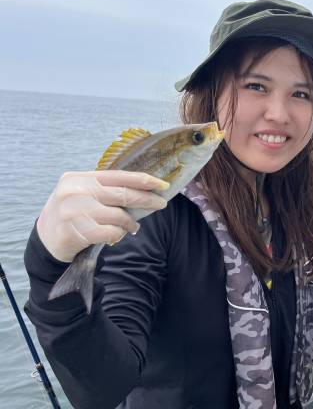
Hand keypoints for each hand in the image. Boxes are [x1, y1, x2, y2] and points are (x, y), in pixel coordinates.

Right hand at [37, 170, 168, 262]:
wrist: (45, 239)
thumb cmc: (72, 213)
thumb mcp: (83, 193)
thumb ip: (106, 189)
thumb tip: (144, 189)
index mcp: (80, 178)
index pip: (118, 176)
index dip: (143, 180)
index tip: (162, 184)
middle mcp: (75, 192)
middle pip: (123, 194)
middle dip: (146, 200)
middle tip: (161, 204)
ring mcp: (74, 212)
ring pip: (119, 216)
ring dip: (131, 223)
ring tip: (132, 226)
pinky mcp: (75, 232)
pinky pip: (111, 232)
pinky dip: (120, 234)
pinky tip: (119, 235)